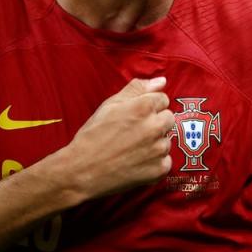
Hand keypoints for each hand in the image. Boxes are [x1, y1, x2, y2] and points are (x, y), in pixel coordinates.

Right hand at [65, 77, 174, 199]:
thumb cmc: (93, 135)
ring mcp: (158, 149)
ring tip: (133, 149)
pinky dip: (155, 163)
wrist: (82, 170)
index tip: (136, 116)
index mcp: (143, 107)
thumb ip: (138, 89)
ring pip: (167, 140)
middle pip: (169, 118)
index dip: (149, 107)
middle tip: (135, 133)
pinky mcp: (159, 169)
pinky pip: (166, 161)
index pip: (162, 99)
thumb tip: (161, 81)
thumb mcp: (110, 105)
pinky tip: (137, 163)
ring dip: (155, 143)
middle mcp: (155, 126)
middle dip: (156, 122)